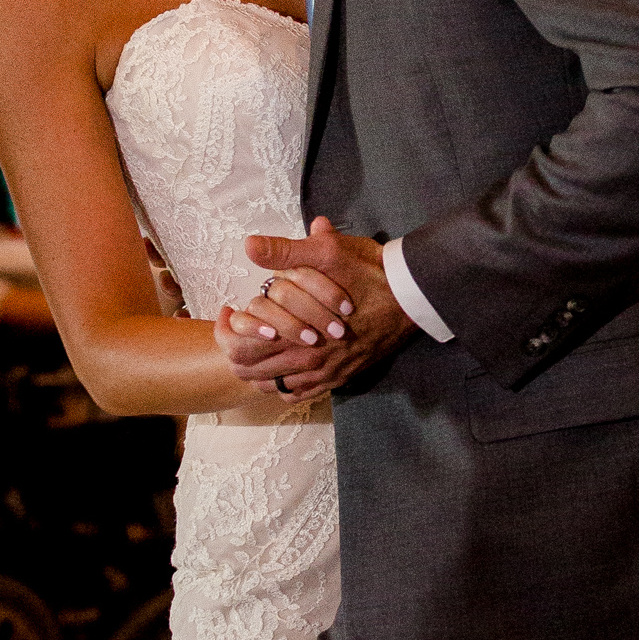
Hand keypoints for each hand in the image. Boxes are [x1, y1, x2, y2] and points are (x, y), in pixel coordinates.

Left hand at [211, 247, 356, 386]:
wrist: (412, 297)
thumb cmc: (370, 273)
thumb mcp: (328, 253)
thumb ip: (286, 252)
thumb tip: (250, 245)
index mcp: (297, 332)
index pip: (240, 347)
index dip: (225, 329)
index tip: (227, 310)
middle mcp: (308, 361)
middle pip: (249, 372)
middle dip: (235, 349)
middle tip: (235, 326)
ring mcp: (325, 374)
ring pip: (272, 386)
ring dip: (258, 368)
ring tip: (255, 344)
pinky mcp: (340, 378)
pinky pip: (299, 394)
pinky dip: (284, 384)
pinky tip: (283, 365)